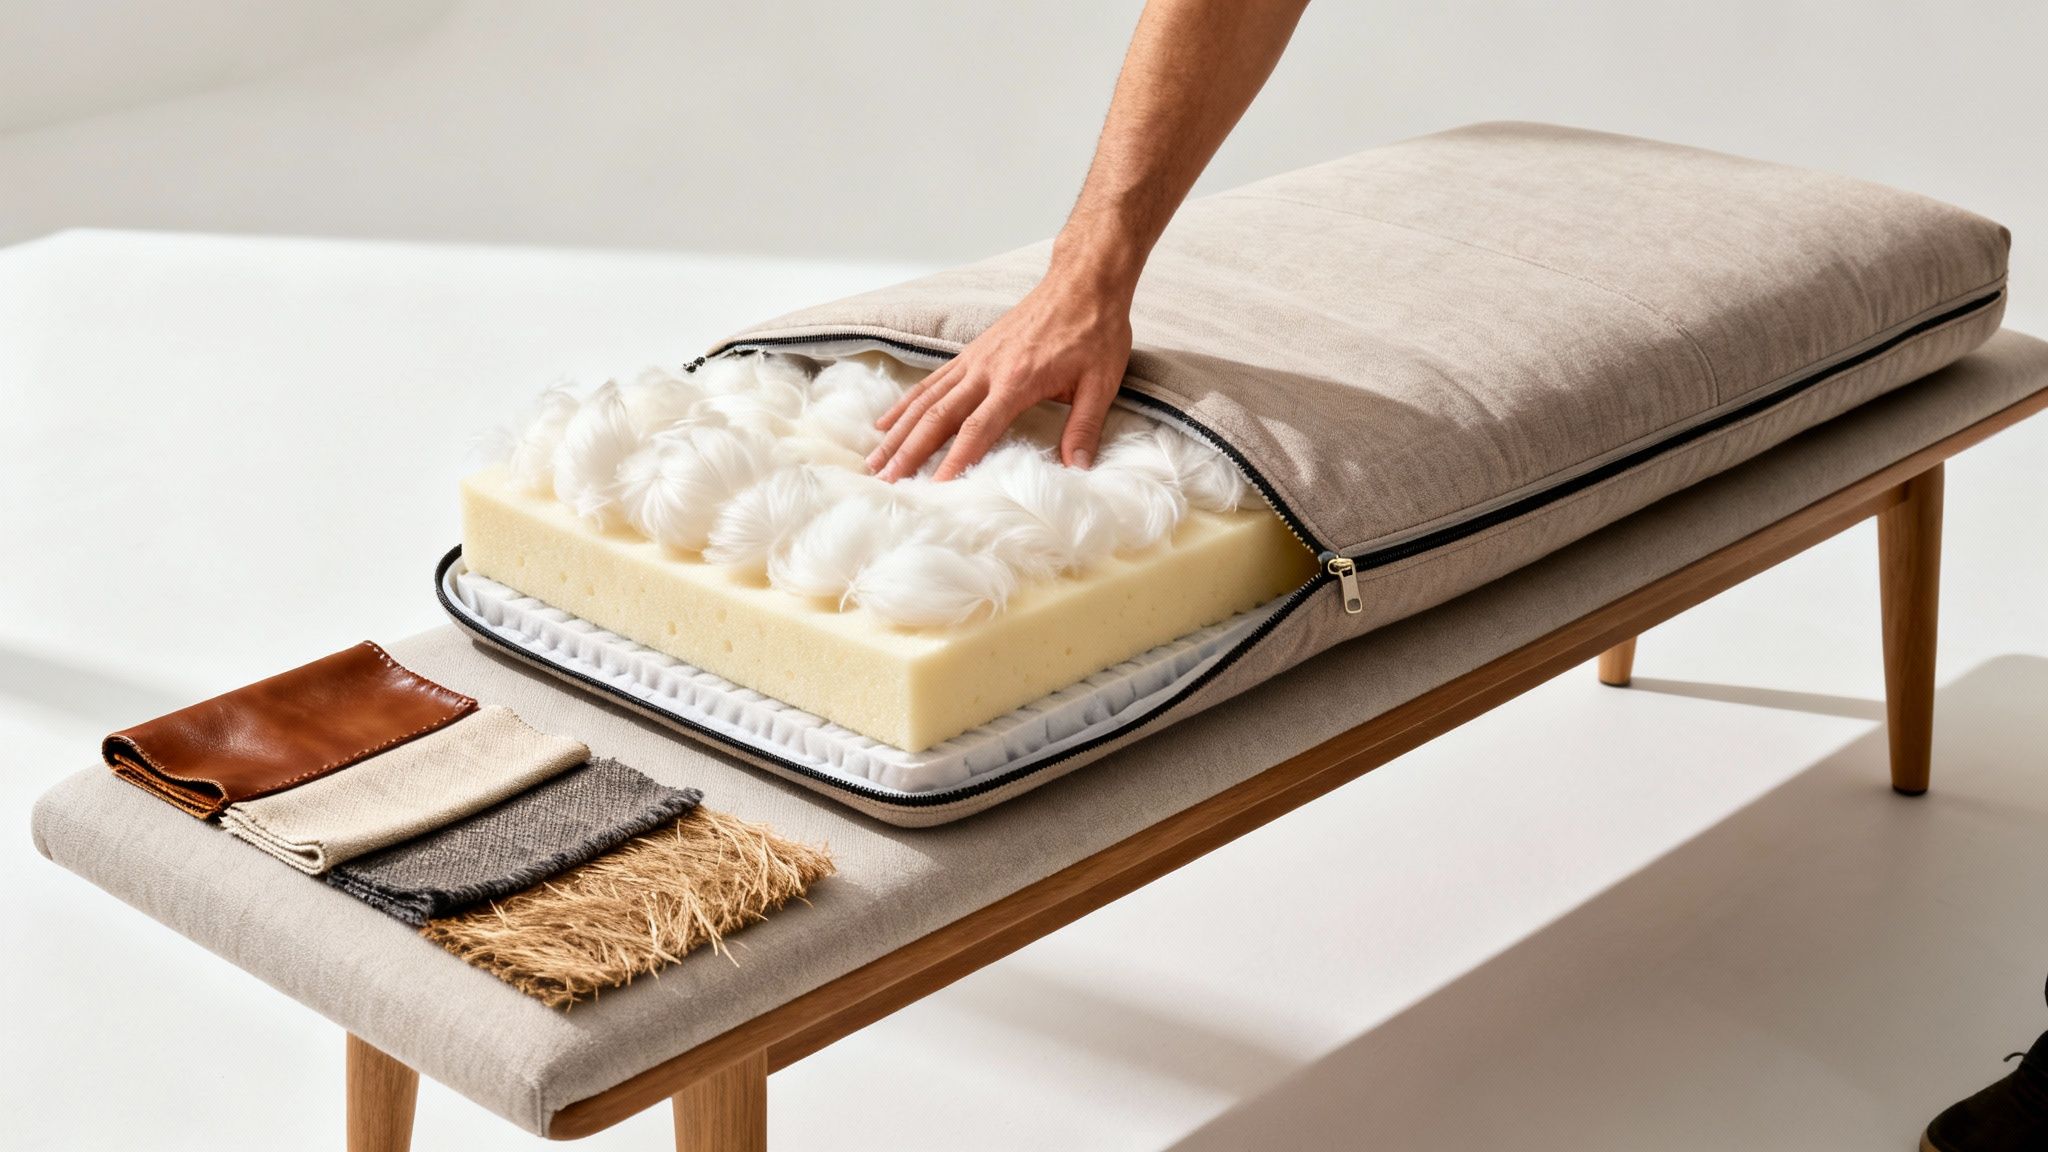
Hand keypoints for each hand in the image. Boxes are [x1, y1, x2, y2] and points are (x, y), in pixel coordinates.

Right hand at [867, 273, 1133, 480]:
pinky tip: (887, 422)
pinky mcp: (971, 353)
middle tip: (886, 481)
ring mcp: (974, 360)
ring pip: (926, 400)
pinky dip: (906, 404)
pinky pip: (930, 382)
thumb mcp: (1100, 382)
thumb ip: (1084, 428)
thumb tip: (1078, 469)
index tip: (935, 488)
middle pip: (938, 416)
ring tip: (876, 461)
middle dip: (910, 452)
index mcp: (1016, 381)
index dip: (955, 461)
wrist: (1082, 282)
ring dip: (898, 432)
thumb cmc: (1094, 331)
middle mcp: (986, 370)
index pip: (978, 429)